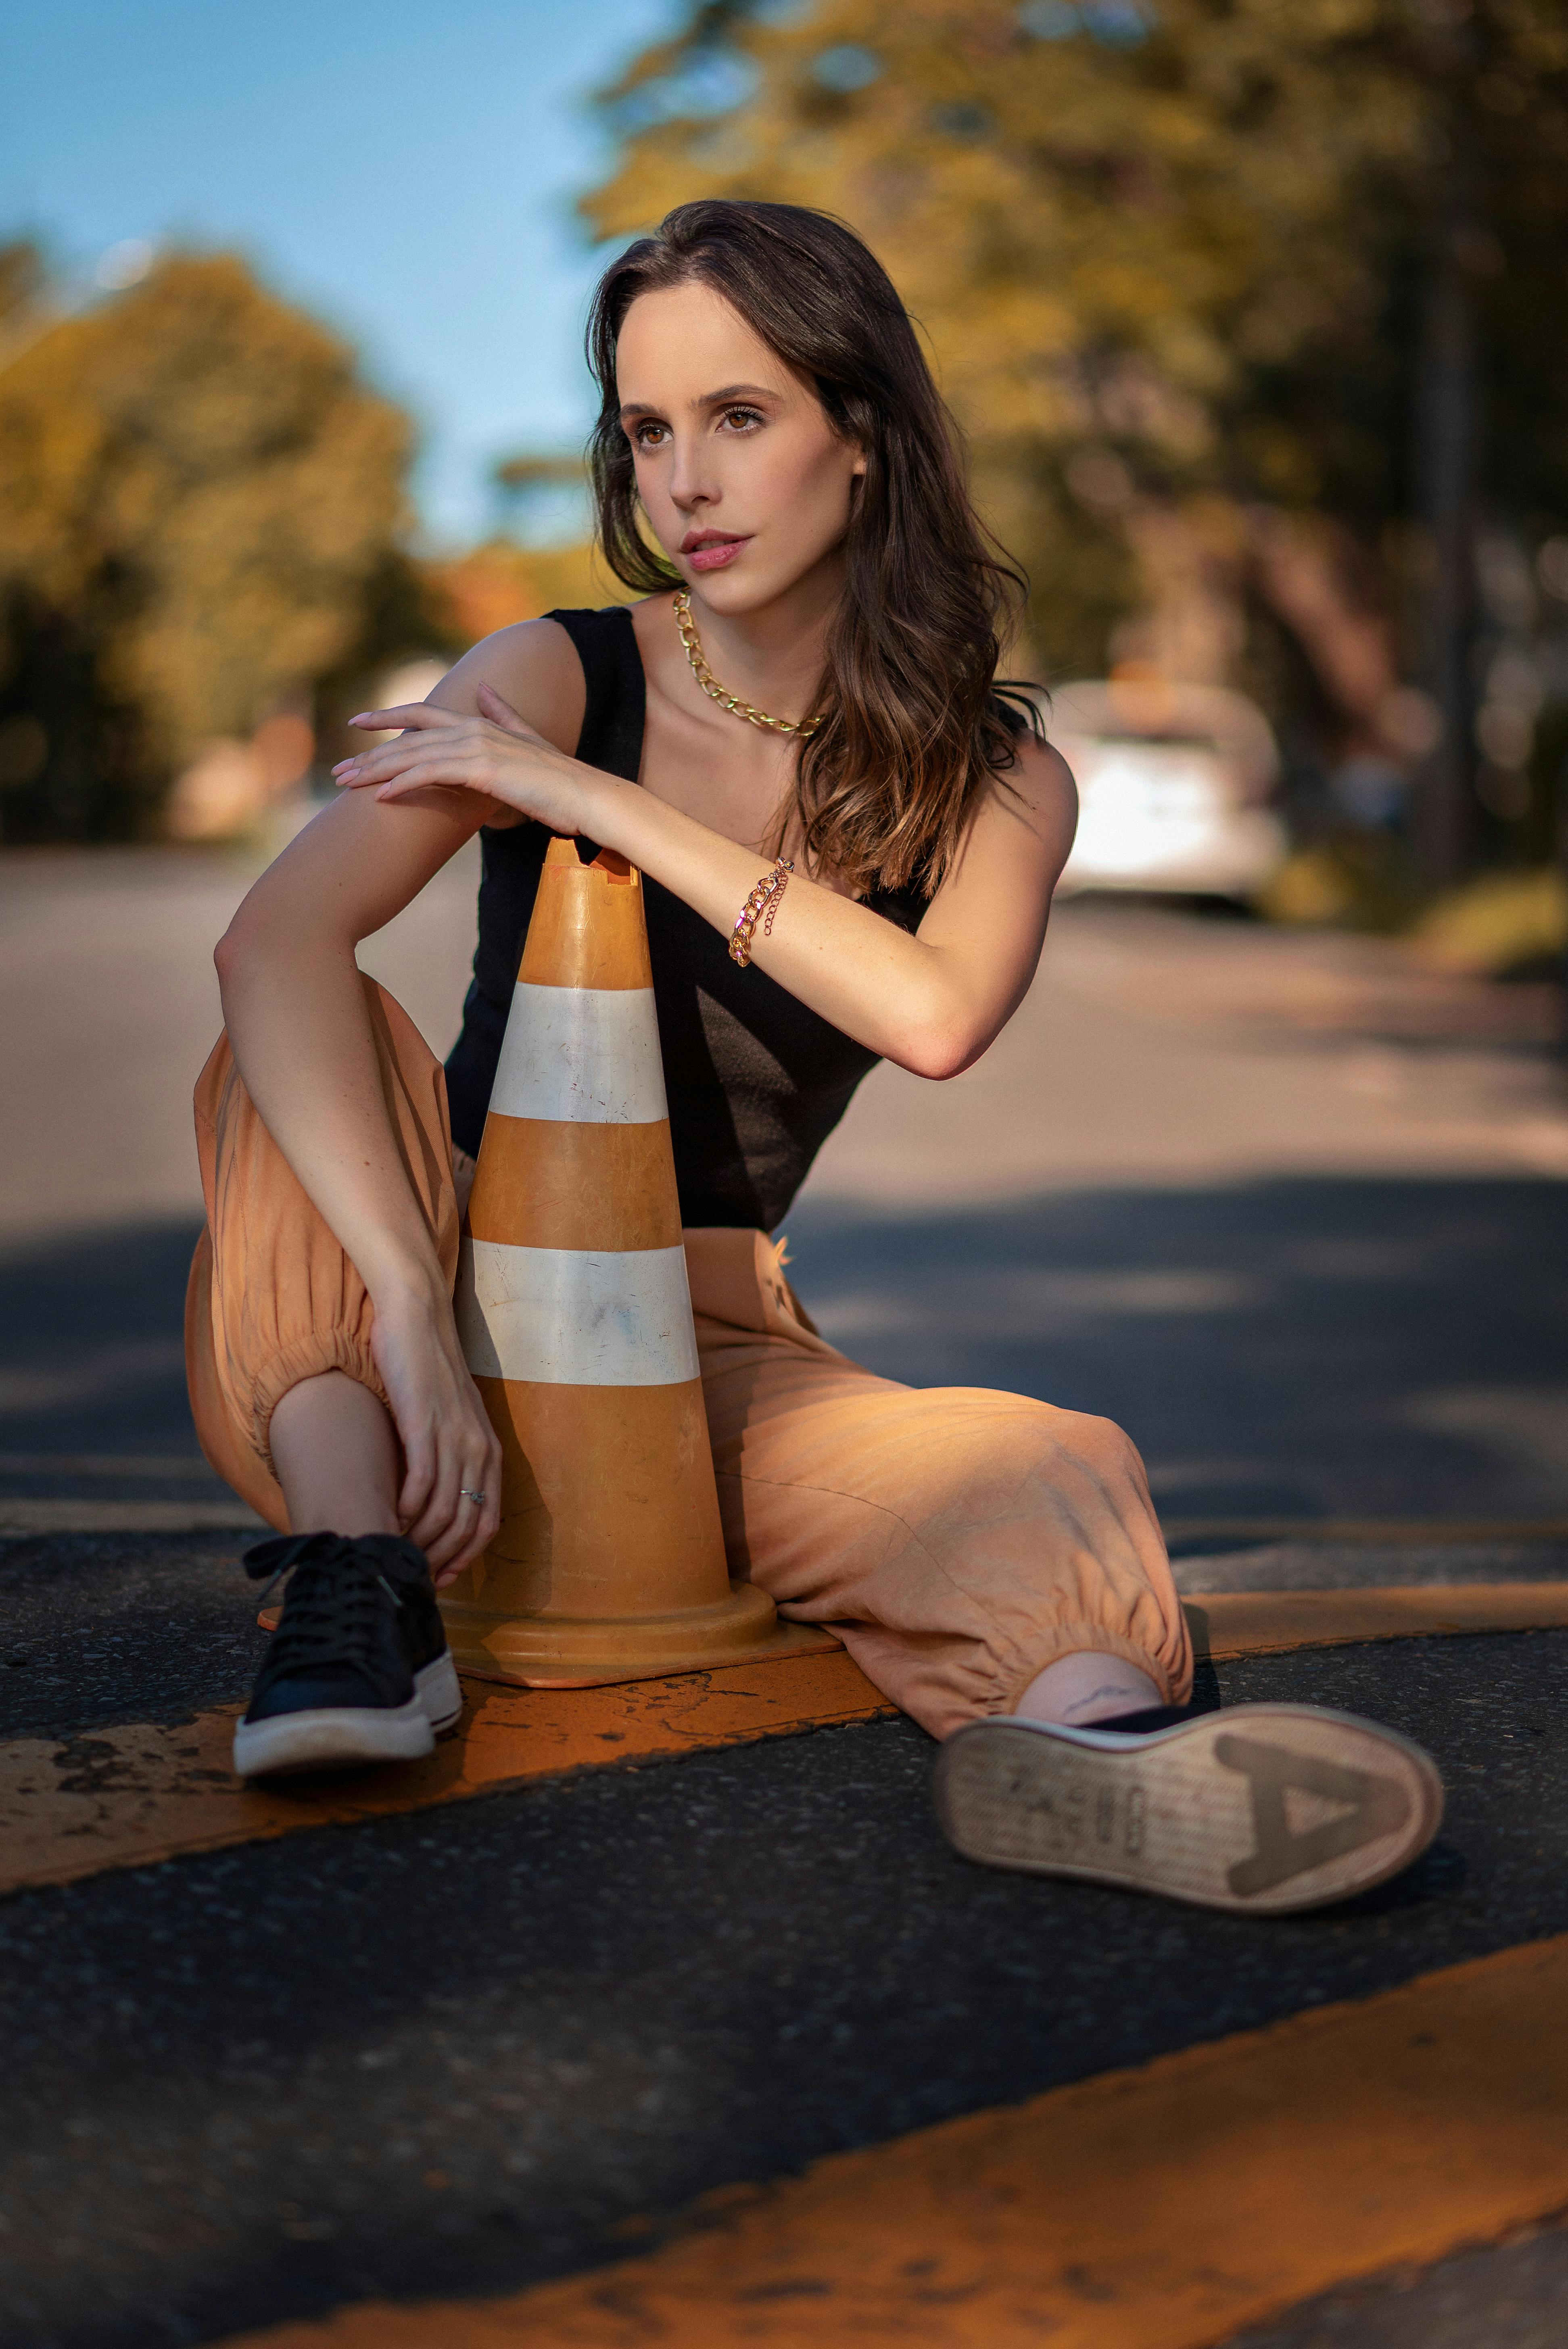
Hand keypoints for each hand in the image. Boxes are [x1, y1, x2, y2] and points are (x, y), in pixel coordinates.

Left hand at [333, 685, 599, 833]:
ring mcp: (476, 747)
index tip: (357, 723)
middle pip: (408, 738)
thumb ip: (502, 712)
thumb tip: (482, 688)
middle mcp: (472, 729)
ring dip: (376, 772)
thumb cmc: (556, 778)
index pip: (422, 714)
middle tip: (338, 772)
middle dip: (370, 756)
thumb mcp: (525, 738)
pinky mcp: (482, 769)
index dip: (388, 716)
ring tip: (347, 785)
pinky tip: (381, 798)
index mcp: (478, 723)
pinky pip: (431, 775)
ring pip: (413, 756)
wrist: (584, 796)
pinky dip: (403, 785)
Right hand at [369, 1285, 502, 1585]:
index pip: (487, 1522)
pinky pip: (421, 1481)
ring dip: (418, 1538)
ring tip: (394, 1548)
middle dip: (440, 1558)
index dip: (465, 1557)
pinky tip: (390, 1516)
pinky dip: (405, 1507)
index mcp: (489, 1451)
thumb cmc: (427, 1370)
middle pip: (466, 1525)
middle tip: (412, 1573)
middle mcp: (479, 1447)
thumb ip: (448, 1456)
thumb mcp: (449, 1419)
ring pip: (444, 1509)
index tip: (440, 1577)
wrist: (417, 1319)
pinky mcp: (424, 1422)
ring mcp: (453, 1435)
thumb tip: (431, 1500)